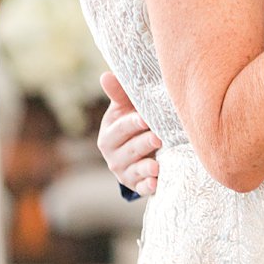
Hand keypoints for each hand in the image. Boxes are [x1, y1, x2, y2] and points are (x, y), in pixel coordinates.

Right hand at [97, 71, 160, 195]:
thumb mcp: (124, 108)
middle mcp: (113, 155)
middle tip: (158, 138)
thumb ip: (118, 93)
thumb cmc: (131, 123)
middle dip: (144, 144)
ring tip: (156, 165)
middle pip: (130, 149)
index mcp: (108, 135)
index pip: (120, 128)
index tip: (144, 119)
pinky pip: (141, 188)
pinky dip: (148, 186)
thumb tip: (106, 75)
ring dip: (146, 168)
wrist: (135, 152)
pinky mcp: (135, 185)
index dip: (132, 123)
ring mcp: (124, 172)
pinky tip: (156, 183)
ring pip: (136, 169)